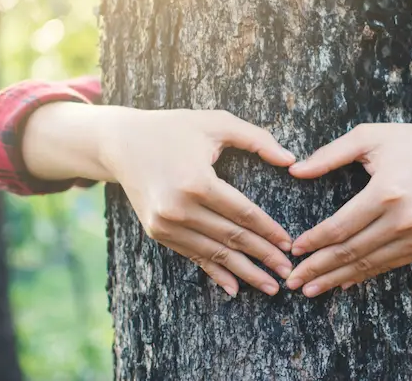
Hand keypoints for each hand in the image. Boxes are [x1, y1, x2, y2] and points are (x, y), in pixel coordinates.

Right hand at [99, 107, 295, 296]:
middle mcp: (179, 208)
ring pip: (214, 253)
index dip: (269, 231)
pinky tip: (235, 289)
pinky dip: (215, 273)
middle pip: (231, 238)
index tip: (289, 244)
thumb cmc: (174, 128)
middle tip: (288, 273)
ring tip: (270, 286)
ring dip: (244, 272)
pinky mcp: (157, 232)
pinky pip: (193, 256)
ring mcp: (165, 223)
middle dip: (263, 257)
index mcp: (197, 181)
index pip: (243, 213)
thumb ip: (257, 139)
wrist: (121, 143)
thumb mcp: (216, 123)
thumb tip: (291, 159)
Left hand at [285, 124, 411, 296]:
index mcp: (386, 191)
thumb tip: (295, 171)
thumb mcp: (369, 137)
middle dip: (318, 268)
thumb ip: (330, 154)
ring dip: (336, 278)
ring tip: (310, 288)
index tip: (293, 250)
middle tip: (292, 281)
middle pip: (351, 251)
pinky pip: (388, 265)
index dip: (314, 241)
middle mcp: (404, 219)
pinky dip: (363, 275)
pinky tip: (342, 281)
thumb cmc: (410, 143)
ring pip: (368, 264)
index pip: (341, 226)